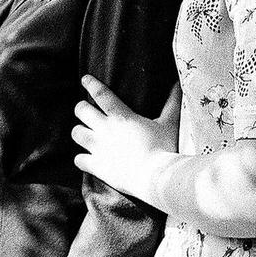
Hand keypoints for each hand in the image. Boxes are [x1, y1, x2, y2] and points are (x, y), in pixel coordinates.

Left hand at [71, 74, 176, 203]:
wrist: (156, 177)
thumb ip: (172, 103)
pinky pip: (79, 159)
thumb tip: (178, 85)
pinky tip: (85, 158)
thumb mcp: (169, 123)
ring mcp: (99, 148)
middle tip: (84, 110)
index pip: (101, 94)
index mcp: (122, 117)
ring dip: (79, 132)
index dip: (91, 84)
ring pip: (77, 133)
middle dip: (81, 108)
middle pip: (82, 111)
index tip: (85, 79)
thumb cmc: (165, 148)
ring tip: (84, 132)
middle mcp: (106, 129)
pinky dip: (81, 158)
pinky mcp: (97, 166)